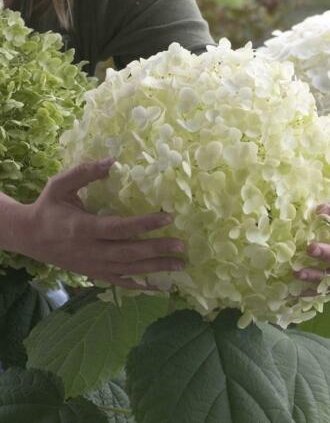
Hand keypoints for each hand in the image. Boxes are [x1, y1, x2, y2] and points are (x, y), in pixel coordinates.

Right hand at [10, 158, 184, 288]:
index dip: (145, 224)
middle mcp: (91, 250)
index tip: (168, 217)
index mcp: (83, 228)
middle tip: (182, 246)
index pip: (119, 228)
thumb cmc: (48, 208)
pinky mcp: (94, 274)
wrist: (28, 237)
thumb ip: (85, 172)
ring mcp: (93, 265)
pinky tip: (159, 287)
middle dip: (157, 249)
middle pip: (129, 252)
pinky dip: (139, 286)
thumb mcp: (60, 185)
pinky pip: (120, 282)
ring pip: (129, 269)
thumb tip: (112, 160)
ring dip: (156, 268)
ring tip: (180, 265)